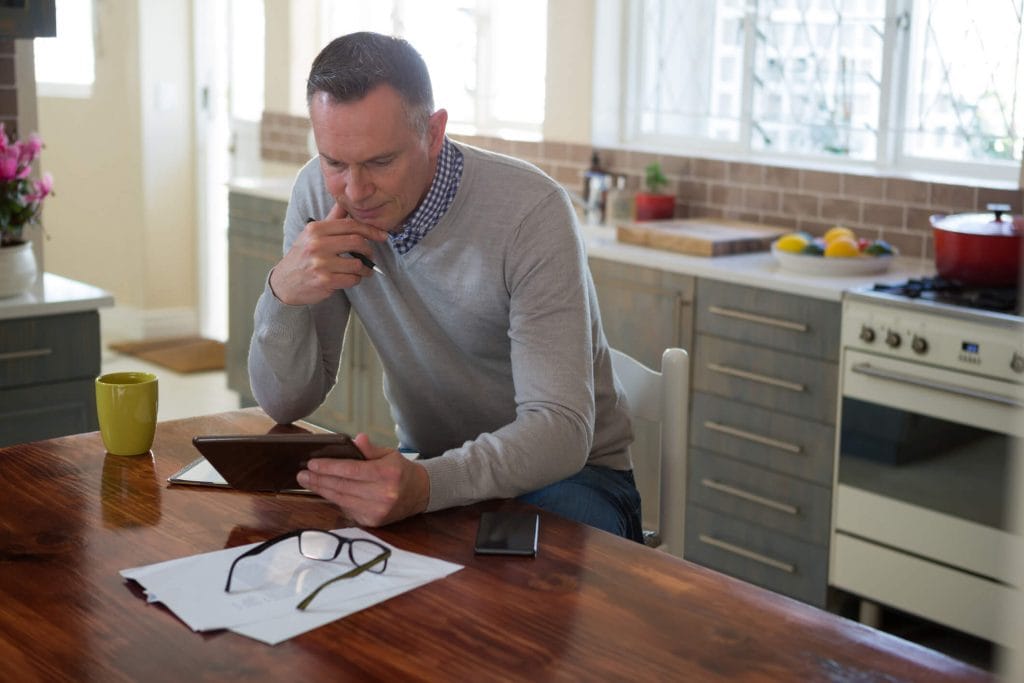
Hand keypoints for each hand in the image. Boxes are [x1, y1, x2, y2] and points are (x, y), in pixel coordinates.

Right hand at [269, 203, 387, 304]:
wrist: (285, 283)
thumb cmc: (302, 256)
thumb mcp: (312, 234)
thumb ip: (331, 219)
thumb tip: (346, 202)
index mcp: (316, 229)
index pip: (350, 225)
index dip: (370, 230)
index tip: (382, 235)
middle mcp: (317, 244)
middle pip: (357, 242)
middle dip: (369, 250)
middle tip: (370, 255)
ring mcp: (320, 264)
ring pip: (357, 263)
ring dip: (365, 268)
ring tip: (363, 269)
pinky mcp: (325, 281)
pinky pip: (352, 279)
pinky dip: (356, 279)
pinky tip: (351, 278)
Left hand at [296, 433, 430, 526]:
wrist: (420, 494)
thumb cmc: (401, 471)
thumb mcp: (389, 454)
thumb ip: (370, 449)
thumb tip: (355, 440)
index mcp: (388, 474)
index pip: (352, 470)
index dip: (329, 467)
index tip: (312, 463)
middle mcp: (383, 494)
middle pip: (343, 486)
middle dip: (319, 479)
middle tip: (302, 474)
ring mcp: (378, 511)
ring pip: (342, 499)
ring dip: (322, 490)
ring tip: (308, 482)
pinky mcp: (373, 522)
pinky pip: (347, 509)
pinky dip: (334, 500)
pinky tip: (324, 492)